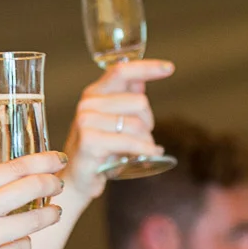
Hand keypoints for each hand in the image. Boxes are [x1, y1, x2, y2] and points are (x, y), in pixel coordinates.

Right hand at [0, 152, 66, 248]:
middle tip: (59, 184)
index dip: (41, 160)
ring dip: (49, 215)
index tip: (56, 158)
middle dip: (52, 183)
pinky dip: (22, 245)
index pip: (13, 167)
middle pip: (30, 188)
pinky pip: (21, 248)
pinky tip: (17, 244)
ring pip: (34, 220)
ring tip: (53, 213)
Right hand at [60, 60, 174, 197]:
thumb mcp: (112, 122)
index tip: (169, 68)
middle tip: (144, 137)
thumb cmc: (97, 151)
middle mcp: (87, 104)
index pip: (121, 71)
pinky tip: (150, 155)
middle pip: (139, 101)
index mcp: (94, 94)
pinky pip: (130, 142)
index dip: (147, 67)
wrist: (77, 181)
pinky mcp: (90, 141)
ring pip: (137, 124)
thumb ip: (125, 99)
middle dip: (149, 122)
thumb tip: (141, 80)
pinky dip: (145, 150)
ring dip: (147, 141)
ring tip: (143, 150)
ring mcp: (86, 121)